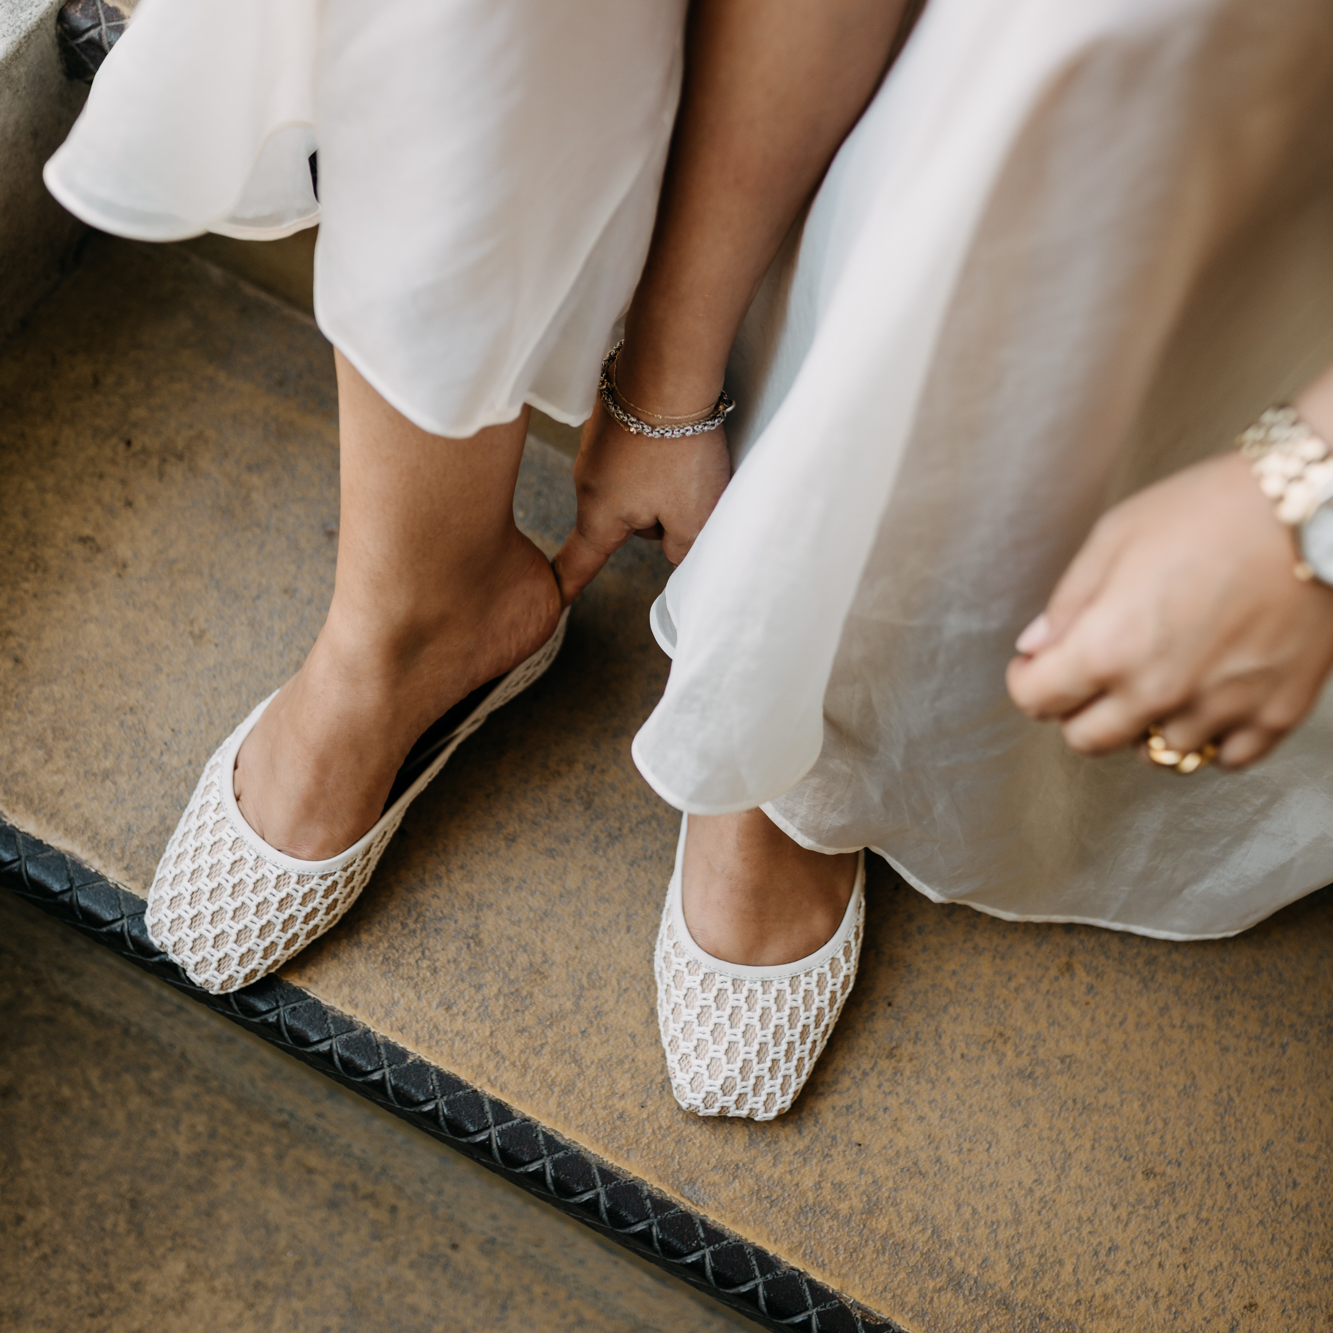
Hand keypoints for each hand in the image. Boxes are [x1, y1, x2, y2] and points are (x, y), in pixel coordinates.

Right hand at [552, 398, 731, 603]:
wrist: (668, 369)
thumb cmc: (678, 449)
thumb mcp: (693, 519)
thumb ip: (682, 550)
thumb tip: (674, 550)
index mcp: (600, 517)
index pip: (581, 563)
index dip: (571, 584)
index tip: (556, 598)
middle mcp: (588, 485)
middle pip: (626, 522)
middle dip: (658, 518)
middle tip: (688, 495)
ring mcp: (596, 450)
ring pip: (636, 486)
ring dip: (663, 481)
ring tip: (688, 459)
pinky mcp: (612, 422)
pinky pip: (639, 453)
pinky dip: (660, 450)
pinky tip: (679, 435)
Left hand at [1006, 449, 1332, 768]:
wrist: (1315, 508)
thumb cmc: (1212, 510)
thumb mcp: (1115, 538)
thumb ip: (1068, 603)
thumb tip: (1034, 649)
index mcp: (1107, 649)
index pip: (1036, 701)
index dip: (1027, 680)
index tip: (1037, 664)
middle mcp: (1158, 692)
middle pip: (1088, 739)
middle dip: (1078, 709)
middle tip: (1093, 673)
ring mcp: (1220, 710)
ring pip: (1156, 752)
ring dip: (1147, 723)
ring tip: (1162, 675)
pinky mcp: (1276, 714)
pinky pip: (1226, 756)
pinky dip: (1212, 734)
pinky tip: (1210, 694)